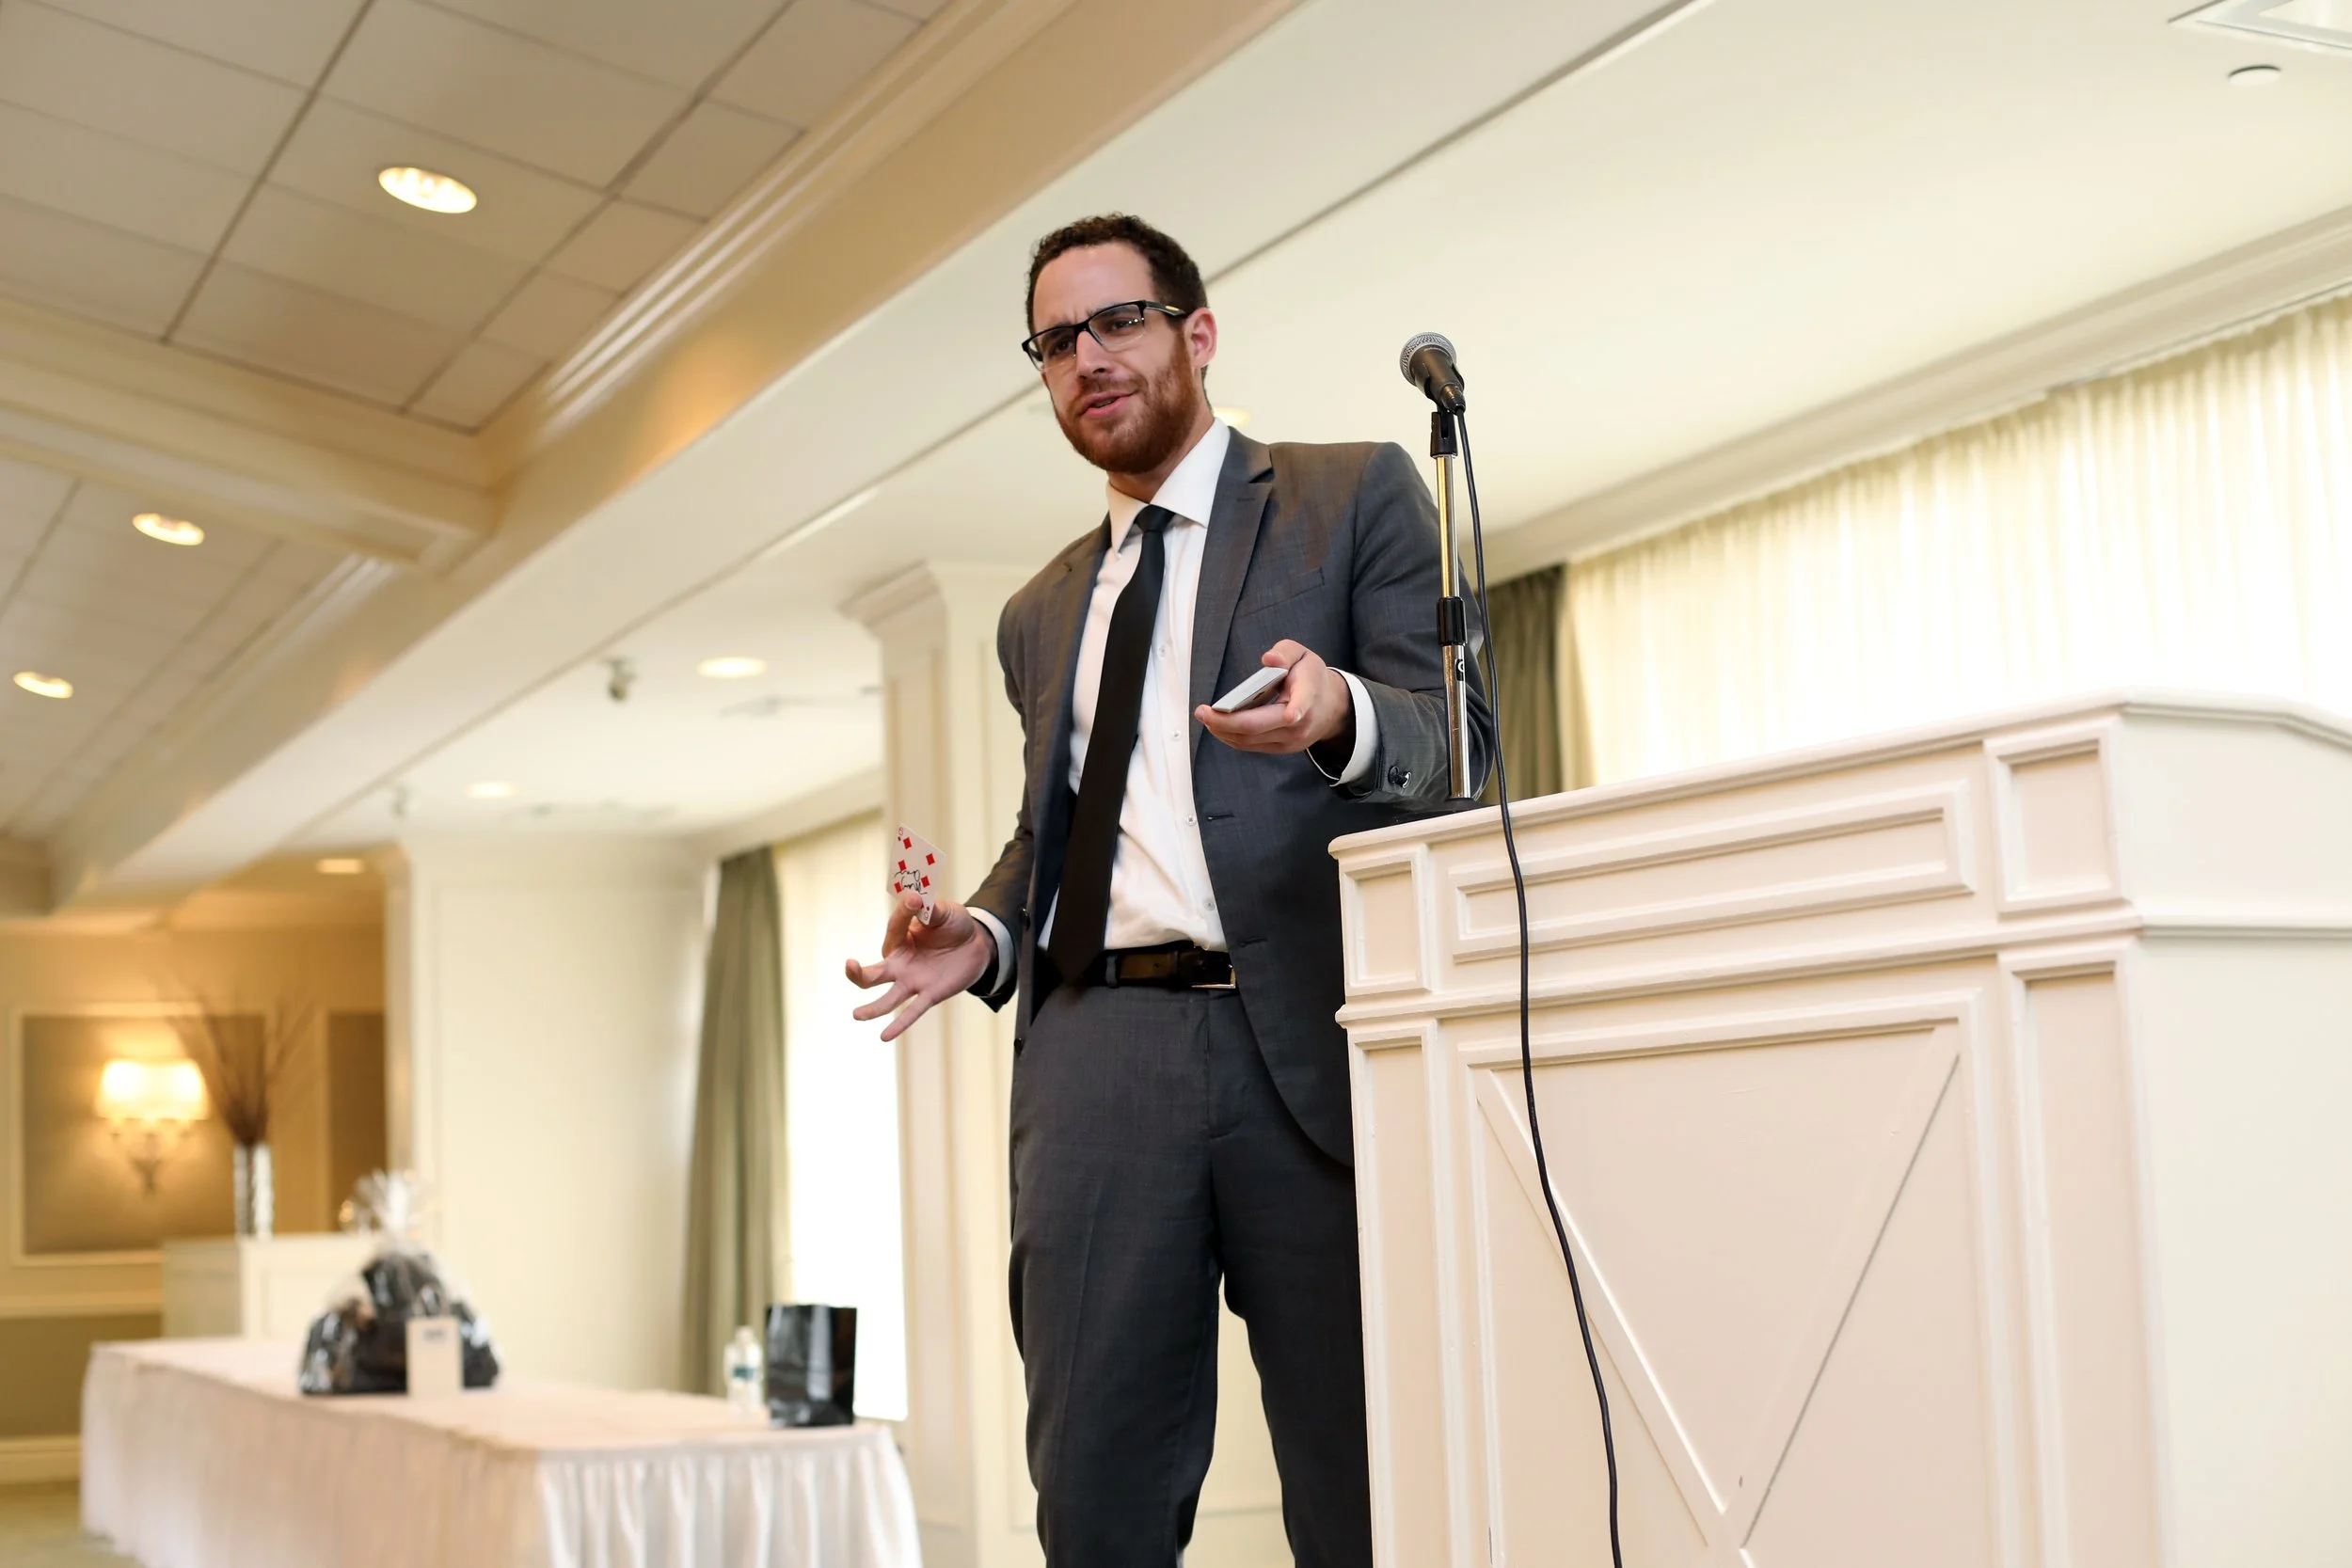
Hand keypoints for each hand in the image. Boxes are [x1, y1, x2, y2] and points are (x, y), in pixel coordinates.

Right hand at [845, 893, 994, 1041]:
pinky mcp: (930, 994)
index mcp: (900, 938)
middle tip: (849, 964)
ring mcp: (913, 980)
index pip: (894, 927)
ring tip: (856, 1015)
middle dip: (858, 972)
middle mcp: (900, 963)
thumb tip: (915, 898)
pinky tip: (884, 1037)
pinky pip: (913, 1011)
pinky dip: (899, 1025)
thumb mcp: (944, 912)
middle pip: (873, 973)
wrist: (977, 945)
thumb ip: (930, 909)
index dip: (904, 912)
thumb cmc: (953, 925)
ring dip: (872, 1008)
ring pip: (888, 998)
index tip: (913, 898)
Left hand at [1194, 639, 1350, 754]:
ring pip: (1250, 739)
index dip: (1297, 710)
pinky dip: (1231, 736)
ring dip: (1223, 730)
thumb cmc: (1310, 677)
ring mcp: (1291, 739)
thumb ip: (1285, 652)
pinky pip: (1251, 745)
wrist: (1330, 707)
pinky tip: (1218, 726)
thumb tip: (1269, 659)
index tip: (1292, 715)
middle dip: (1226, 721)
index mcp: (1308, 694)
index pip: (1303, 704)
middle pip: (1259, 726)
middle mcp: (1300, 722)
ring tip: (1205, 718)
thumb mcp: (1303, 655)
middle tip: (1202, 712)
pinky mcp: (1281, 748)